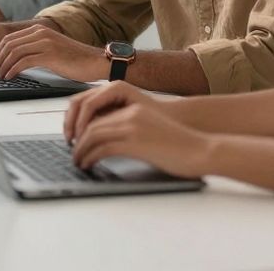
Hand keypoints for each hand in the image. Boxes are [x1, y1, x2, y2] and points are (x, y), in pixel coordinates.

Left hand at [0, 24, 106, 81]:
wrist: (95, 62)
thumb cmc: (74, 60)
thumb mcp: (51, 50)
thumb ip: (35, 50)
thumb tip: (15, 60)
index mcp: (39, 30)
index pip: (9, 38)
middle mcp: (41, 32)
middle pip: (8, 44)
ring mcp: (45, 42)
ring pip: (14, 52)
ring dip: (2, 65)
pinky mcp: (50, 54)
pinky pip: (24, 61)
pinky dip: (13, 69)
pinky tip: (9, 77)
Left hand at [64, 81, 208, 176]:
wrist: (201, 149)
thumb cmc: (179, 144)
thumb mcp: (150, 128)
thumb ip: (130, 129)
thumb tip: (108, 142)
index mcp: (134, 109)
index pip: (97, 112)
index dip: (82, 126)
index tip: (75, 139)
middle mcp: (131, 114)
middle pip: (91, 122)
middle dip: (77, 138)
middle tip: (72, 151)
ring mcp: (132, 127)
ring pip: (93, 135)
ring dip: (80, 150)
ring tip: (77, 161)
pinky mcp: (135, 143)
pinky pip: (102, 148)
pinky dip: (90, 157)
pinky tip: (88, 164)